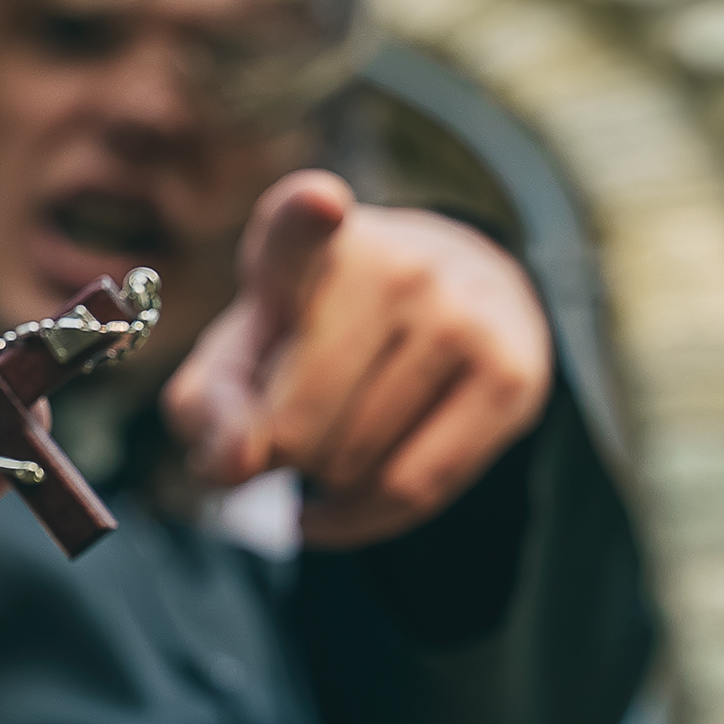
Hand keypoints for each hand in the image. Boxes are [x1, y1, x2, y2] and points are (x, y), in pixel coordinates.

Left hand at [164, 171, 550, 547]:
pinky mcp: (512, 373)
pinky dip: (358, 518)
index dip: (308, 214)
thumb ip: (211, 407)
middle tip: (286, 426)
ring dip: (323, 481)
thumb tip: (233, 464)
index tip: (320, 204)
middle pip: (299, 425)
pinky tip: (334, 503)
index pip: (303, 220)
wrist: (448, 303)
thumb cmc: (315, 334)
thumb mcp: (242, 353)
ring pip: (355, 464)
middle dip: (277, 454)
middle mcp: (396, 262)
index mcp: (308, 234)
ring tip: (331, 438)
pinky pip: (412, 490)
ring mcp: (462, 315)